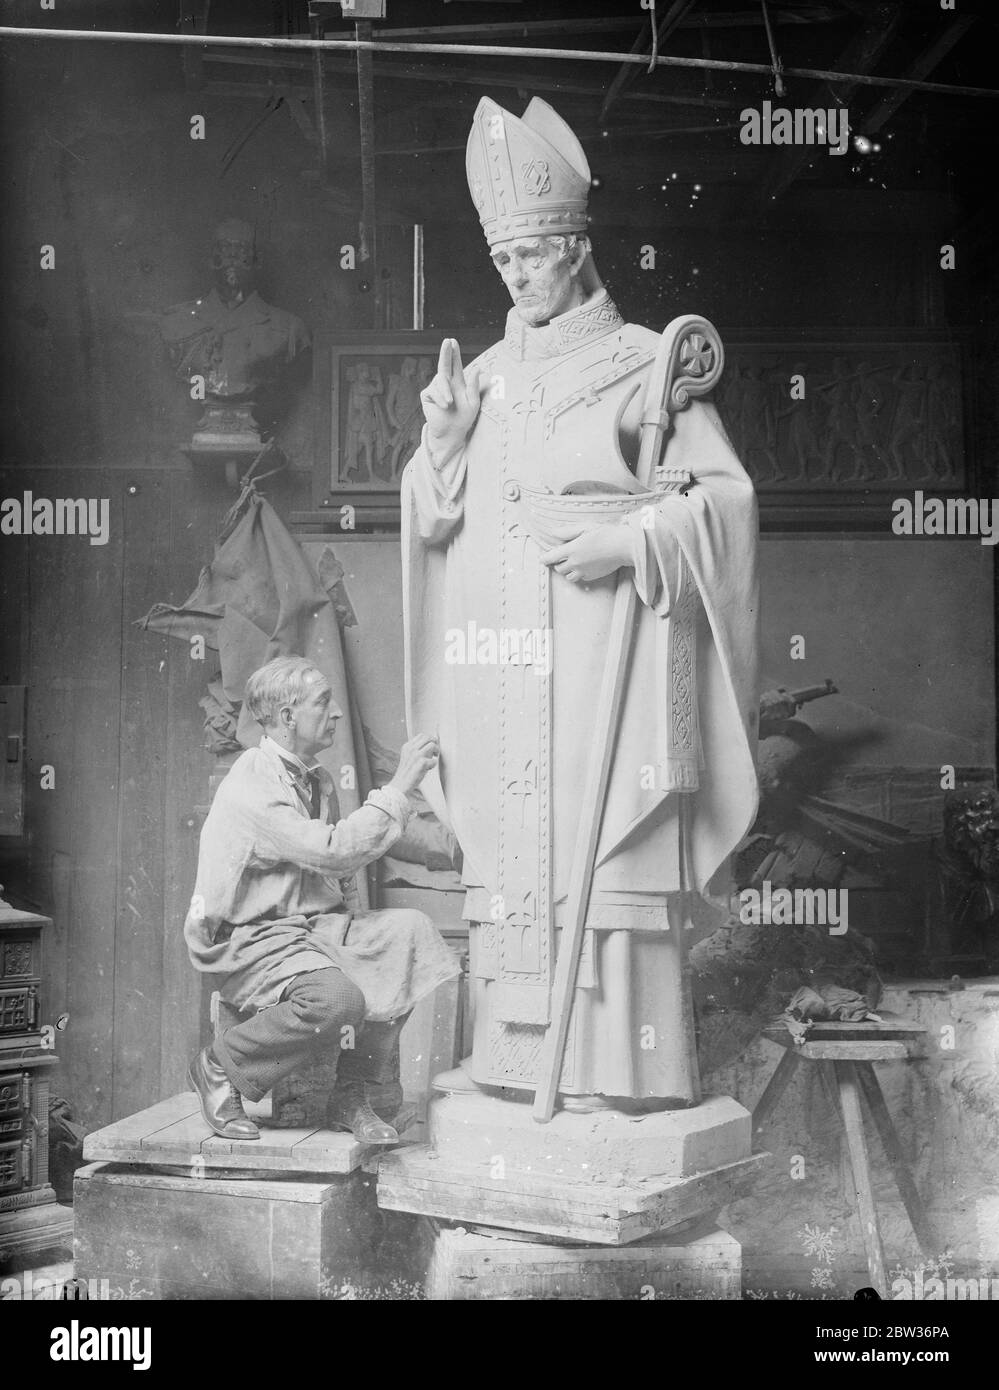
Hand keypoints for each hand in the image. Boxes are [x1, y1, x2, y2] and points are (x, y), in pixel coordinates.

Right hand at [388, 733, 439, 797]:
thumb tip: (430, 744)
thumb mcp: (408, 757)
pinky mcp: (421, 763)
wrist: (400, 784)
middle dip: (434, 743)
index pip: (421, 735)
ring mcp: (416, 755)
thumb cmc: (406, 772)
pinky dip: (433, 765)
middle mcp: (411, 749)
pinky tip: (429, 768)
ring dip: (436, 752)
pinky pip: (434, 760)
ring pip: (432, 745)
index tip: (431, 746)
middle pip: (428, 738)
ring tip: (433, 759)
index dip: (429, 740)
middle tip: (435, 752)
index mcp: (407, 746)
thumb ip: (416, 750)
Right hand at [421, 339, 480, 453]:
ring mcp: (436, 389)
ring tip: (450, 403)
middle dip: (445, 353)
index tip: (452, 341)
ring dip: (445, 391)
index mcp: (458, 383)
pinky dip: (440, 398)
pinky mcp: (428, 396)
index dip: (454, 353)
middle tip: (447, 341)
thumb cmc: (464, 418)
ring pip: (439, 381)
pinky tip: (444, 406)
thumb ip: (474, 386)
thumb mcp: (473, 402)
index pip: (455, 365)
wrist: (451, 432)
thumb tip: (477, 369)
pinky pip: (433, 391)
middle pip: (444, 364)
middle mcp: (446, 384)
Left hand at [540, 525, 633, 584]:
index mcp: (572, 549)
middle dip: (559, 562)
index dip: (545, 558)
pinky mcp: (592, 576)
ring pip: (568, 576)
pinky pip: (581, 578)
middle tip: (565, 556)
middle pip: (559, 568)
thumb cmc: (606, 534)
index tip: (542, 559)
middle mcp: (575, 563)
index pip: (551, 557)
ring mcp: (584, 571)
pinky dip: (579, 573)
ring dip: (568, 570)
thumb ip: (567, 532)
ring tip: (574, 562)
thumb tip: (553, 533)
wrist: (623, 546)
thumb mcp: (585, 527)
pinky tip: (586, 565)